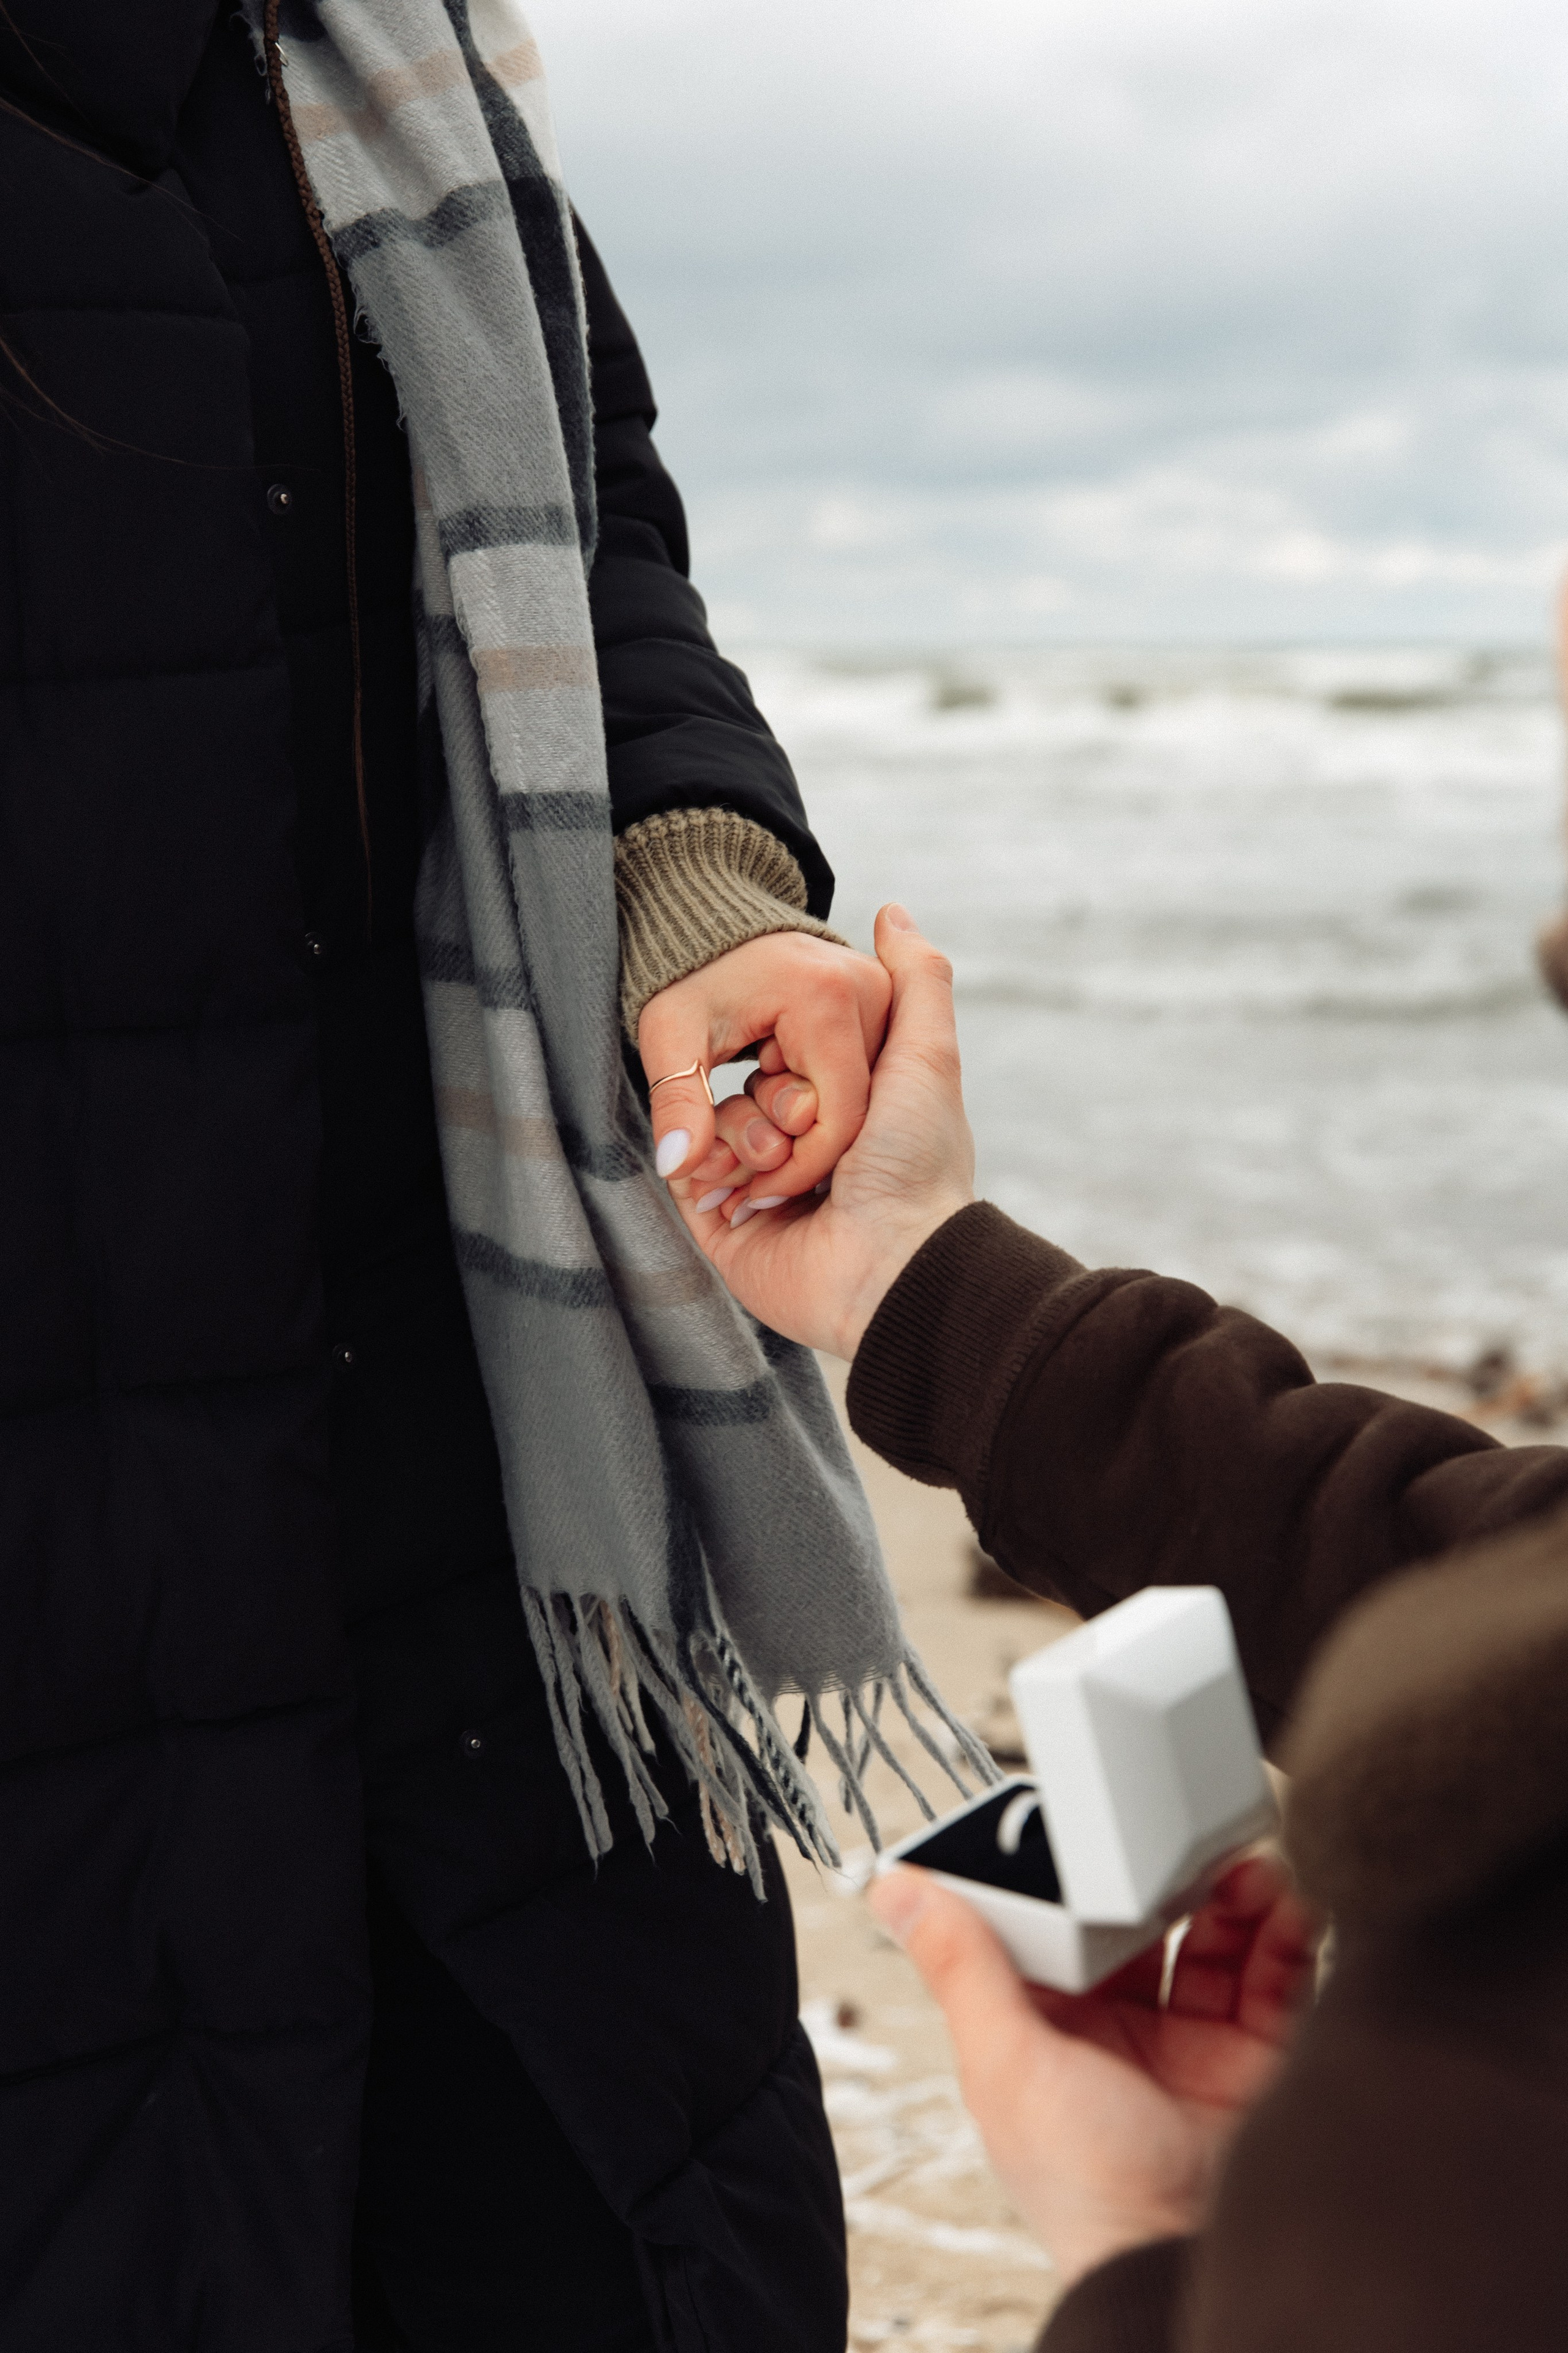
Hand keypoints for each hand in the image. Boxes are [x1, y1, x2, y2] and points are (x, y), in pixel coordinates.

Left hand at [638, 931, 891, 1205]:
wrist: (712, 920)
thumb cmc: (688, 978)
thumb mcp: (670, 1037)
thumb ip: (677, 1103)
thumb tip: (680, 1168)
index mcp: (826, 996)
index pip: (839, 1117)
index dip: (799, 1166)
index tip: (755, 1187)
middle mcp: (870, 990)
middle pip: (853, 1112)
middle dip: (796, 1145)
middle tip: (739, 1150)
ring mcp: (883, 995)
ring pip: (862, 1101)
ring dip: (806, 1123)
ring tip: (755, 1111)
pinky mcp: (882, 1003)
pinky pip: (863, 1079)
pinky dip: (821, 1100)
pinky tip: (778, 1096)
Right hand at [663, 905, 975, 1355]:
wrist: (890, 1263)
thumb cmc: (914, 1160)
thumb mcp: (926, 1054)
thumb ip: (917, 980)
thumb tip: (891, 911)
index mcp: (851, 1116)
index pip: (792, 1058)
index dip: (791, 1050)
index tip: (800, 1053)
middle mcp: (805, 1152)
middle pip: (747, 1088)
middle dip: (764, 1096)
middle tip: (797, 1120)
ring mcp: (761, 1192)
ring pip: (714, 1127)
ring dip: (739, 1136)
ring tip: (772, 1167)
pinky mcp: (725, 1229)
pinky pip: (688, 1176)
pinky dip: (708, 1168)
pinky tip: (736, 1182)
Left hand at [868, 1856, 1317, 2289]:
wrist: (1184, 2256)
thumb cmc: (1085, 2190)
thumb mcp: (1008, 2063)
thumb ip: (963, 1966)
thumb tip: (894, 1888)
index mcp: (1046, 2026)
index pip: (1057, 1922)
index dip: (1075, 1875)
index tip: (1092, 1828)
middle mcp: (1115, 2028)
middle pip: (1140, 1921)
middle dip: (1165, 1876)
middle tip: (1184, 1842)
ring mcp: (1186, 2041)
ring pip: (1209, 1937)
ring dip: (1230, 1894)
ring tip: (1245, 1867)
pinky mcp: (1251, 2054)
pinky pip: (1271, 1974)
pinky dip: (1282, 1932)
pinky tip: (1285, 1903)